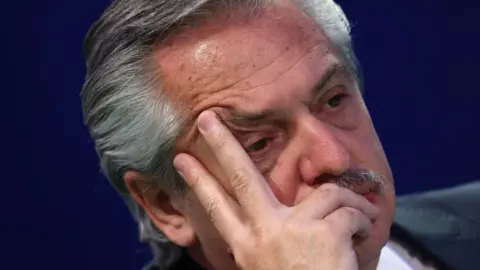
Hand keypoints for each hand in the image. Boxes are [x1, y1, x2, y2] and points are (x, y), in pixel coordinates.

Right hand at [173, 110, 378, 269]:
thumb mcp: (271, 264)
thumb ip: (267, 237)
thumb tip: (278, 209)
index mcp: (247, 247)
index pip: (217, 208)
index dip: (198, 181)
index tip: (181, 159)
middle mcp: (264, 235)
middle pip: (240, 177)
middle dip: (222, 144)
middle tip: (207, 118)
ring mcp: (292, 231)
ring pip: (327, 193)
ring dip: (349, 205)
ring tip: (354, 226)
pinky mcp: (324, 232)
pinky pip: (351, 208)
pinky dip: (364, 219)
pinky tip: (360, 239)